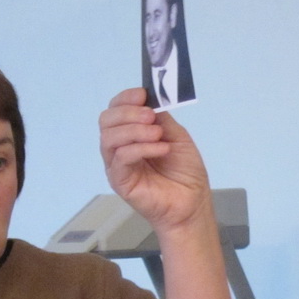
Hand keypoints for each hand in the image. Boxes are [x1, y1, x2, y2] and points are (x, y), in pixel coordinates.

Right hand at [99, 88, 211, 234]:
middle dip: (128, 113)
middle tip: (151, 117)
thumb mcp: (177, 137)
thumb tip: (150, 99)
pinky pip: (121, 158)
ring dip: (134, 130)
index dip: (125, 99)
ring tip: (157, 135)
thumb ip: (162, 119)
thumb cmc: (185, 173)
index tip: (142, 94)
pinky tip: (160, 149)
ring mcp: (117, 165)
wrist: (192, 203)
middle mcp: (119, 148)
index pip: (115, 110)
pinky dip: (141, 148)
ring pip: (109, 138)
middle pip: (106, 121)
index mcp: (131, 135)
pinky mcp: (120, 181)